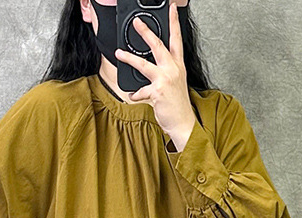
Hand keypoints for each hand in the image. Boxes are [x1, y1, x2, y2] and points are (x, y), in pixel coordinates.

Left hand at [114, 0, 196, 148]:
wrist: (182, 122)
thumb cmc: (177, 104)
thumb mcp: (175, 83)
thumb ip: (164, 71)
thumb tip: (148, 65)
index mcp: (178, 66)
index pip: (176, 39)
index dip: (174, 23)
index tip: (171, 9)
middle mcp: (173, 70)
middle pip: (158, 46)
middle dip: (146, 32)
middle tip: (137, 22)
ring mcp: (165, 80)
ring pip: (144, 64)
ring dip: (129, 58)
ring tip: (119, 53)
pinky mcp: (157, 92)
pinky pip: (141, 91)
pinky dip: (135, 93)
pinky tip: (133, 95)